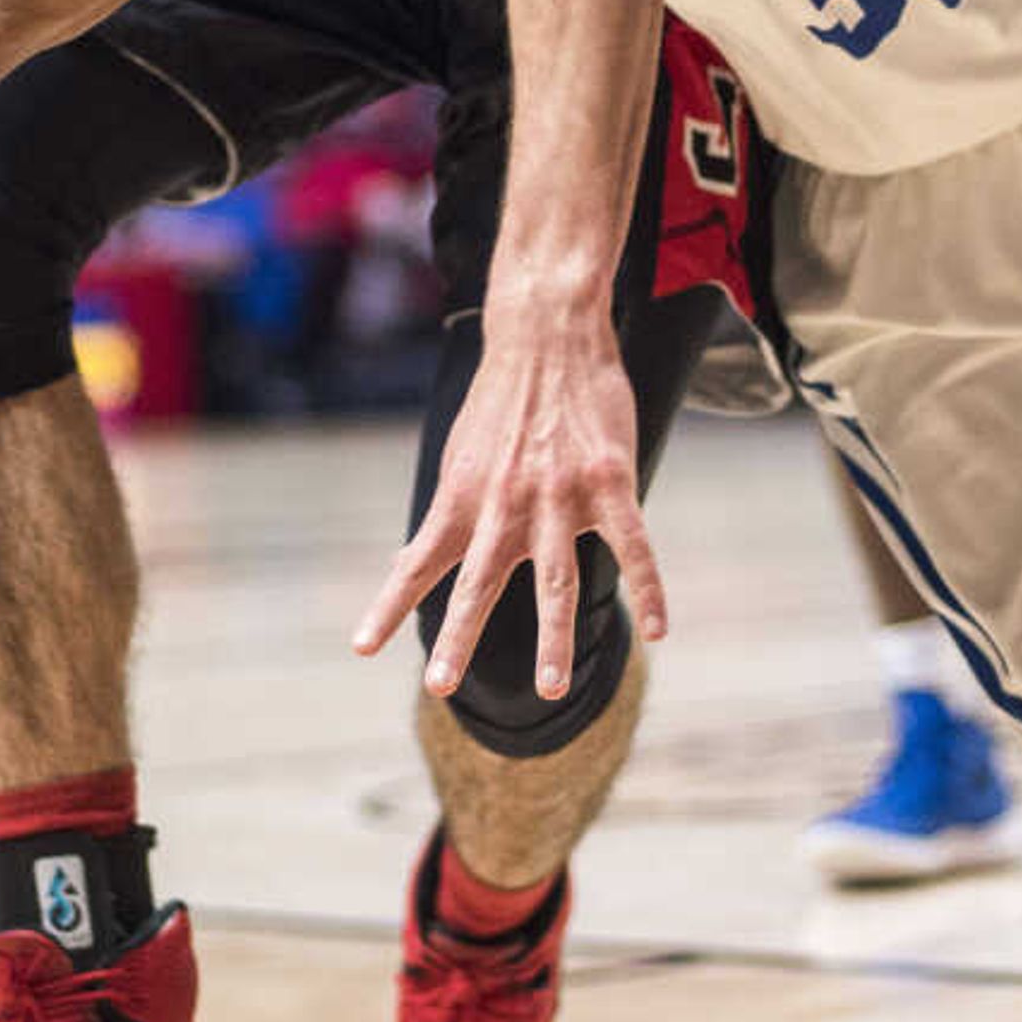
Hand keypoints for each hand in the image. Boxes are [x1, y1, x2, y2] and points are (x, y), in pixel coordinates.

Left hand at [352, 308, 668, 699]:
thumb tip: (426, 555)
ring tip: (553, 686)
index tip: (362, 648)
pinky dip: (649, 589)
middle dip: (458, 635)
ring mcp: (558, 495)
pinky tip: (660, 630)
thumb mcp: (462, 456)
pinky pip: (633, 546)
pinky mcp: (608, 481)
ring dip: (554, 637)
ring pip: (556, 580)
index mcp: (462, 497)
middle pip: (478, 582)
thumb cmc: (503, 401)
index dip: (389, 605)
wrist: (547, 335)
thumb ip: (454, 511)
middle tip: (439, 685)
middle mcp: (503, 503)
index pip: (417, 561)